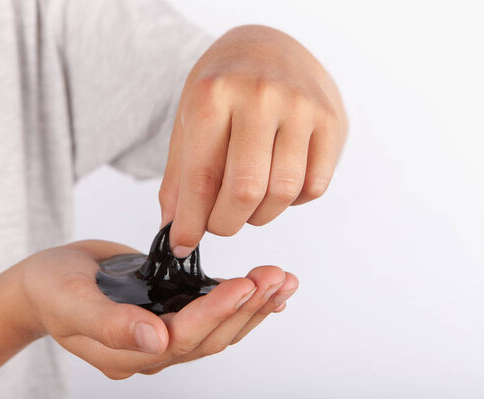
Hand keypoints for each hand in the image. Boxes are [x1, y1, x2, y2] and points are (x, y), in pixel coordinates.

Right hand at [19, 240, 297, 378]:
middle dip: (246, 308)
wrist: (47, 280)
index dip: (215, 313)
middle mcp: (151, 349)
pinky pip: (211, 315)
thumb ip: (108, 323)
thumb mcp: (69, 301)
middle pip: (209, 337)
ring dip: (253, 306)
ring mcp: (162, 333)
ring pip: (218, 329)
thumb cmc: (51, 287)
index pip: (181, 339)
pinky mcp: (170, 312)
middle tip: (276, 277)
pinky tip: (267, 292)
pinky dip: (241, 303)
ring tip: (283, 280)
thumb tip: (155, 340)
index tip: (245, 286)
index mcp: (126, 352)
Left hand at [160, 25, 347, 256]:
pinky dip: (292, 201)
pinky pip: (314, 187)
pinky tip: (276, 183)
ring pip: (282, 193)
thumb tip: (175, 230)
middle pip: (245, 191)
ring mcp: (301, 107)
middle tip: (217, 224)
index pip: (201, 176)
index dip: (191, 221)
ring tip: (245, 203)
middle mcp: (260, 96)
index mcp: (213, 95)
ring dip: (259, 215)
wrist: (267, 46)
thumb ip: (180, 177)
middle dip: (225, 224)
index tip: (183, 245)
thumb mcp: (188, 121)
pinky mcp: (331, 121)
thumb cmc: (222, 88)